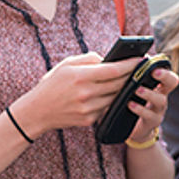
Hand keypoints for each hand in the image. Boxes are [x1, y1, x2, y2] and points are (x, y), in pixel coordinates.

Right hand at [14, 52, 139, 136]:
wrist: (37, 111)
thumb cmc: (51, 85)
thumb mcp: (66, 65)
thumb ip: (88, 59)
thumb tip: (108, 59)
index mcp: (80, 76)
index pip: (114, 70)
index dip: (130, 65)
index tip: (140, 59)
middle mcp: (86, 93)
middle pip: (118, 84)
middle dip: (131, 75)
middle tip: (139, 69)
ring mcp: (88, 109)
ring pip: (115, 97)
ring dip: (122, 89)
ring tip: (127, 80)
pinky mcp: (89, 120)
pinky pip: (106, 108)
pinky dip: (109, 100)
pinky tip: (110, 94)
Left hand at [126, 67, 178, 144]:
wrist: (127, 129)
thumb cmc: (126, 102)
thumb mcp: (126, 87)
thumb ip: (124, 75)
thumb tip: (107, 60)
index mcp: (156, 84)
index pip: (166, 71)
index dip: (164, 68)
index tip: (154, 64)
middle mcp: (161, 95)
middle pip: (172, 81)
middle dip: (164, 75)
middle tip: (154, 72)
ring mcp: (158, 110)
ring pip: (161, 100)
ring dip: (149, 93)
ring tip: (137, 89)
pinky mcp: (151, 123)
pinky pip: (150, 116)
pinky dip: (140, 109)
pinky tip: (130, 105)